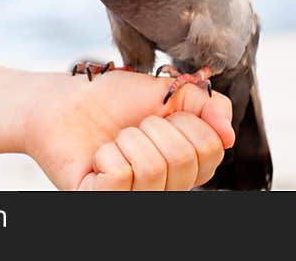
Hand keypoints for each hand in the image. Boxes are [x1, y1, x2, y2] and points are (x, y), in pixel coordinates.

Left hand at [24, 70, 234, 189]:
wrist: (67, 100)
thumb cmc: (116, 100)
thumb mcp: (170, 93)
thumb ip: (208, 106)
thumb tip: (227, 135)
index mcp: (187, 166)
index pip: (211, 149)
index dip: (187, 122)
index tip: (163, 114)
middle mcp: (166, 189)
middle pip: (183, 160)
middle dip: (155, 128)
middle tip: (134, 127)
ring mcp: (134, 199)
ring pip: (152, 170)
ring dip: (129, 140)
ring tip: (116, 140)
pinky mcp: (101, 202)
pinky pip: (120, 176)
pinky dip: (107, 153)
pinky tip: (99, 155)